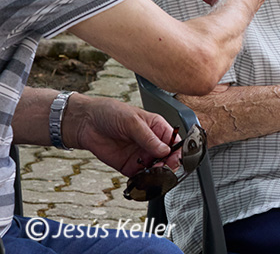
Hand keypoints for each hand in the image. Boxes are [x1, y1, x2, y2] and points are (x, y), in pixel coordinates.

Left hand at [64, 95, 180, 176]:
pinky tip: (143, 180)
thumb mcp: (132, 122)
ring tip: (153, 175)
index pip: (174, 141)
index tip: (177, 159)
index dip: (178, 151)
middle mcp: (151, 143)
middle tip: (164, 169)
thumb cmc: (111, 113)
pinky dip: (143, 181)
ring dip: (157, 174)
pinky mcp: (129, 166)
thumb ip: (148, 138)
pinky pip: (140, 177)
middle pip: (168, 158)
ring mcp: (141, 155)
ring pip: (156, 169)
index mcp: (158, 128)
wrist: (87, 123)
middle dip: (168, 165)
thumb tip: (165, 150)